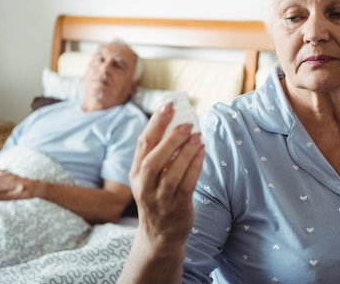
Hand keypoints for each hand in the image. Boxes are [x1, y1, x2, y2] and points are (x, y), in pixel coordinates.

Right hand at [129, 102, 204, 247]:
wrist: (159, 235)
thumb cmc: (158, 197)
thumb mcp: (150, 176)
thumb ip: (159, 154)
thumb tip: (179, 122)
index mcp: (136, 173)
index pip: (143, 144)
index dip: (155, 123)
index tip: (168, 105)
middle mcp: (144, 185)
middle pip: (153, 159)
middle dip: (169, 139)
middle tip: (186, 123)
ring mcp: (160, 198)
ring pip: (171, 173)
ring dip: (185, 153)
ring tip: (197, 136)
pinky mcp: (177, 207)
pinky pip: (187, 184)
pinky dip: (195, 167)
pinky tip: (202, 152)